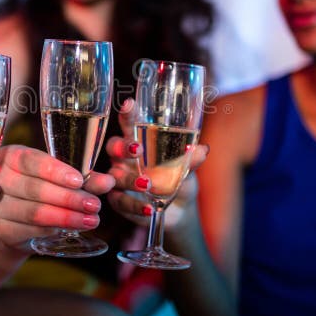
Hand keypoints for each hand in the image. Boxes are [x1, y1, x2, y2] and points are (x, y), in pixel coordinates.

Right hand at [0, 145, 114, 251]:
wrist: (20, 221)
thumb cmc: (43, 188)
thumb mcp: (61, 178)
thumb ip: (84, 178)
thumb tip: (108, 182)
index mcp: (12, 157)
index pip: (31, 161)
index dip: (55, 171)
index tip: (78, 181)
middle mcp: (0, 180)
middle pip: (35, 189)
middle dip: (69, 198)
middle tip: (94, 205)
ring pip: (34, 212)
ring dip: (66, 217)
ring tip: (91, 220)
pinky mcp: (4, 229)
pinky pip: (31, 230)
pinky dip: (54, 229)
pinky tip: (72, 229)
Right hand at [106, 98, 207, 229]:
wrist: (179, 211)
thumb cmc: (178, 180)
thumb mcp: (187, 170)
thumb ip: (191, 160)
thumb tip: (202, 149)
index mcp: (138, 142)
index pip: (129, 124)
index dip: (127, 114)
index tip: (129, 104)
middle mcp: (123, 158)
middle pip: (113, 146)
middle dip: (122, 146)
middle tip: (137, 149)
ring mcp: (119, 179)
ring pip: (115, 176)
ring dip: (130, 179)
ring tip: (148, 184)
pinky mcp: (119, 200)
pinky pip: (120, 201)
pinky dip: (134, 205)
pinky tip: (149, 208)